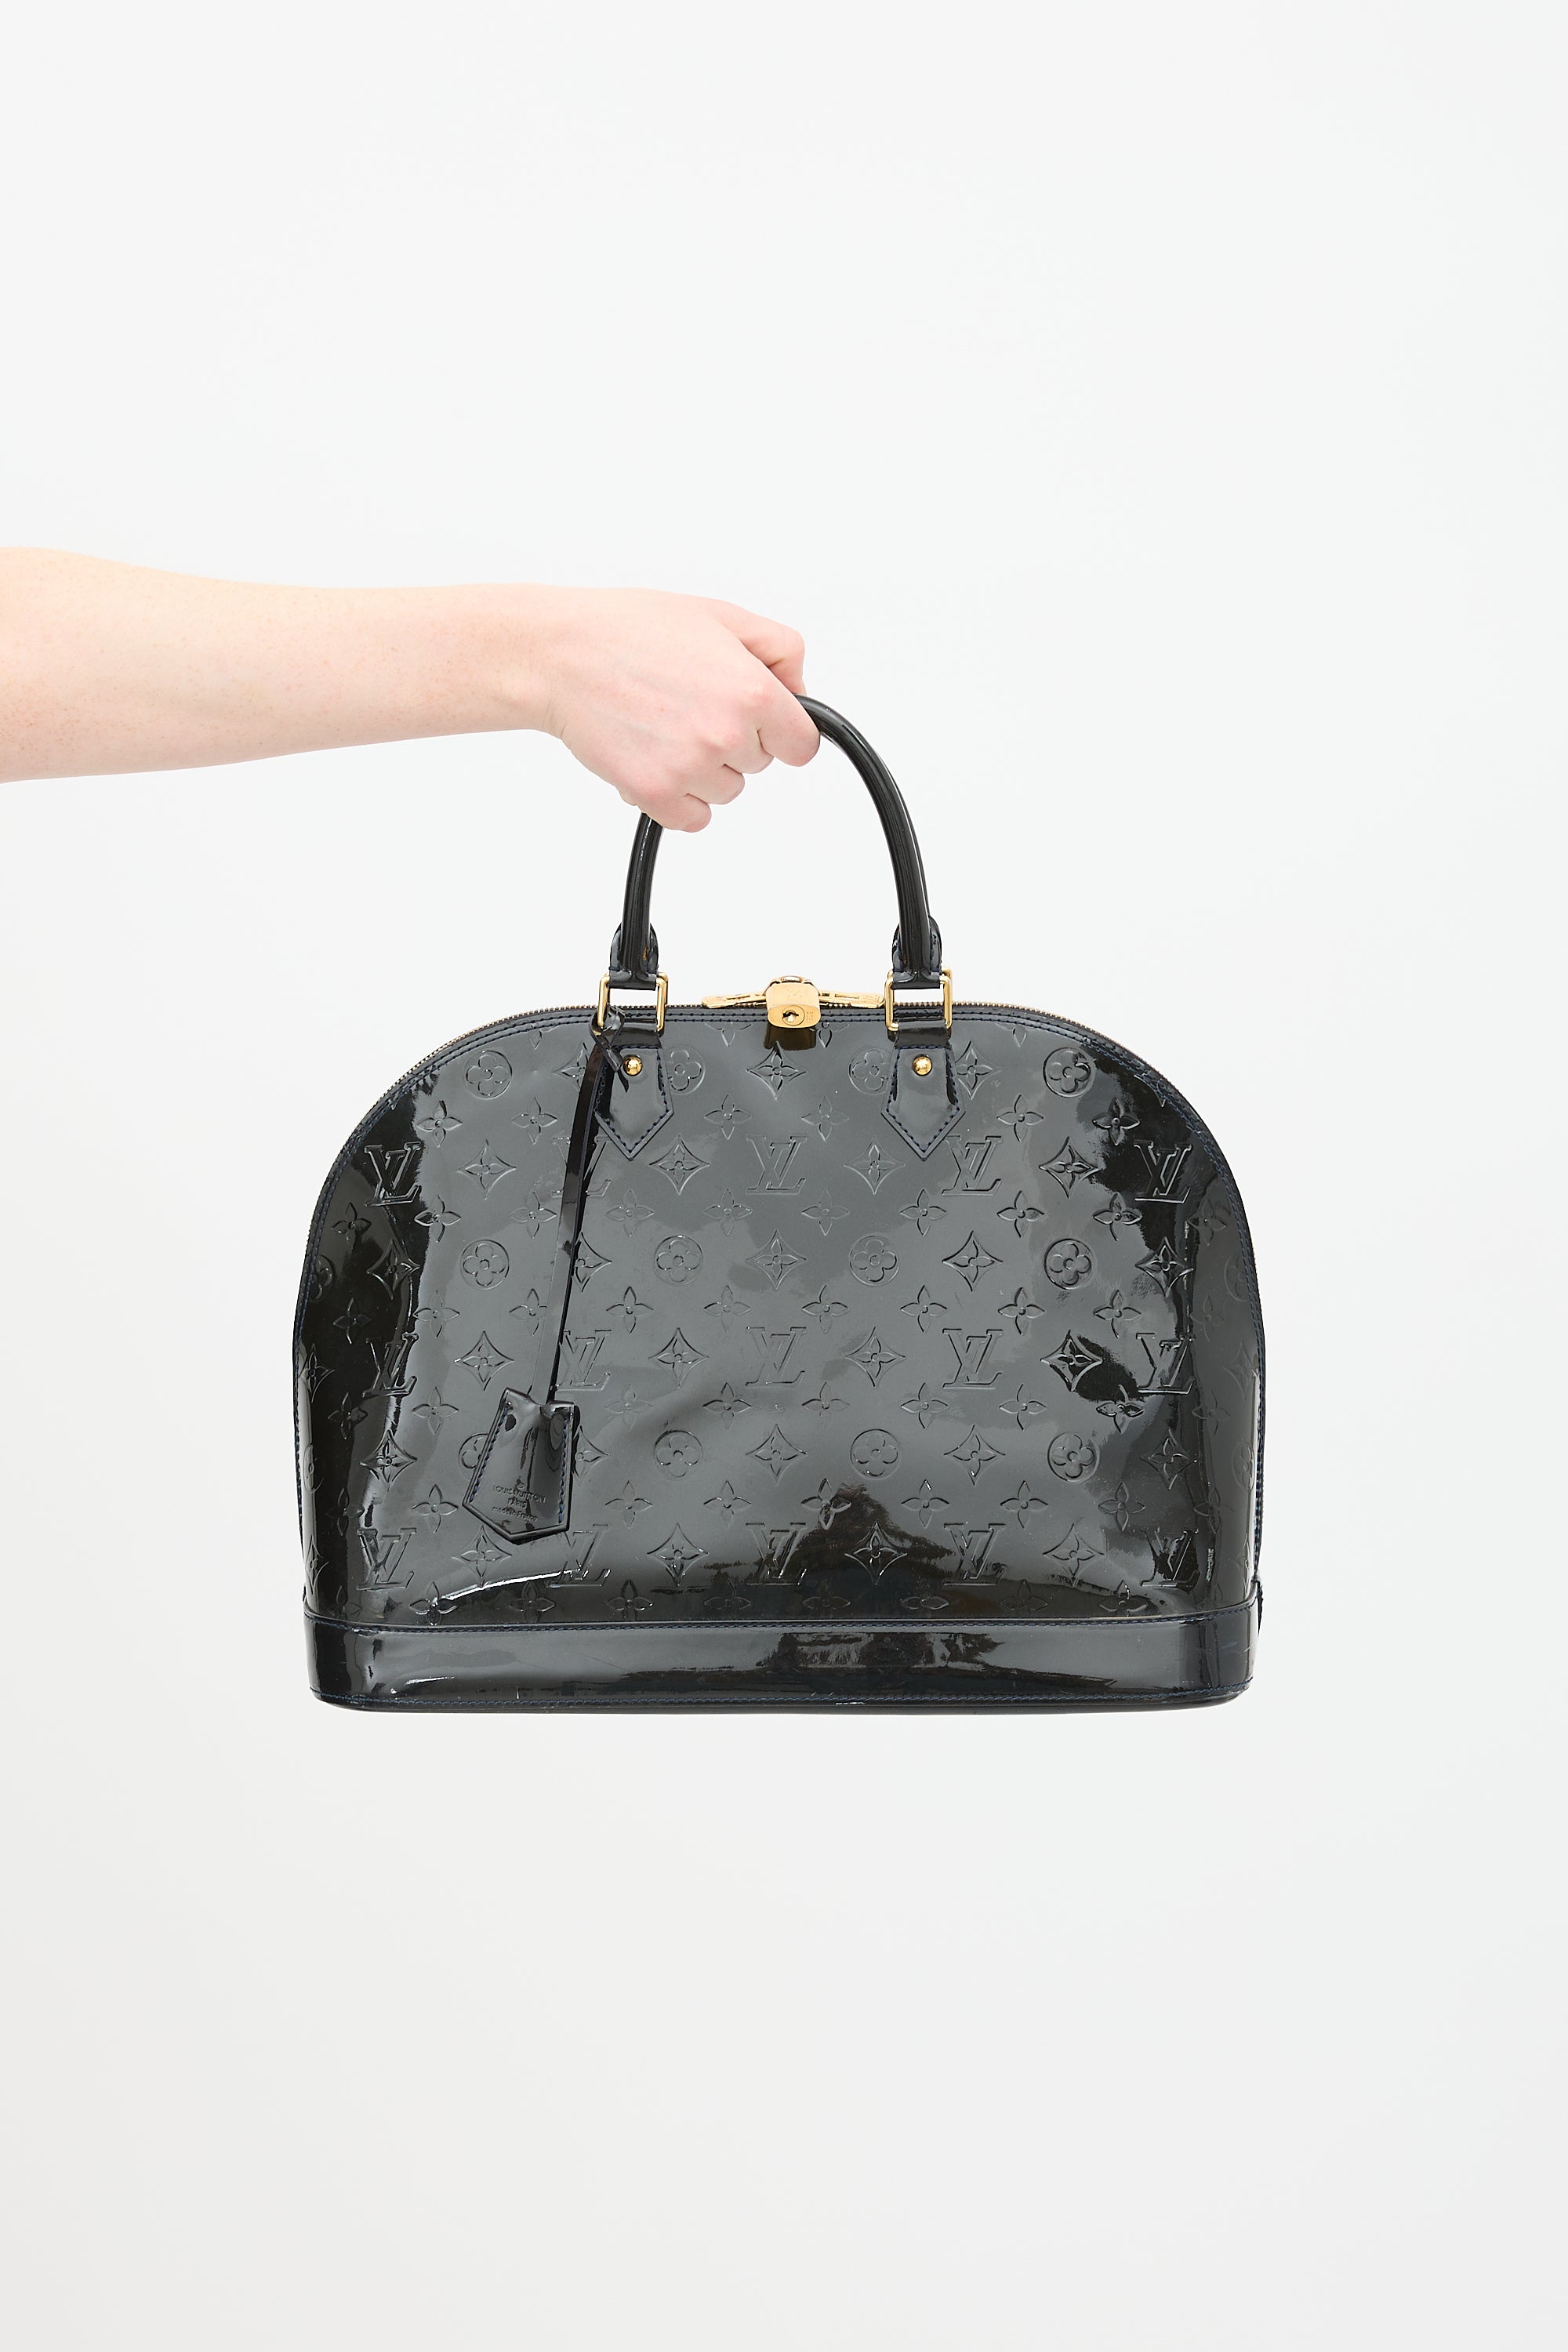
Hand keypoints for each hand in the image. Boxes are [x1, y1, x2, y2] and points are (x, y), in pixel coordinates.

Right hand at [526, 588, 819, 830]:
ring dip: (703, 770)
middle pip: (759, 766)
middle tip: (690, 705)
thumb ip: (777, 651)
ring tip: (665, 727)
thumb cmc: (630, 631)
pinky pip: (693, 819)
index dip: (780, 732)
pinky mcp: (656, 795)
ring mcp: (691, 768)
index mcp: (752, 691)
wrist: (562, 656)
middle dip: (734, 741)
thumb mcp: (720, 616)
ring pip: (725, 791)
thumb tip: (800, 691)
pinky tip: (655, 758)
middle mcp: (727, 733)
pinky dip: (678, 798)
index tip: (761, 724)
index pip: (801, 745)